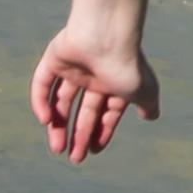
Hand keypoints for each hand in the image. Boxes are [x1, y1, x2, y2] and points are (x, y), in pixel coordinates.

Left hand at [31, 19, 156, 159]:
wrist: (106, 34)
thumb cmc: (127, 63)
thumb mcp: (145, 90)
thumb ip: (148, 104)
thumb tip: (151, 116)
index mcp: (114, 83)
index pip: (106, 112)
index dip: (101, 132)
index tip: (94, 150)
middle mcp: (93, 76)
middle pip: (83, 110)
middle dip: (80, 135)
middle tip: (74, 158)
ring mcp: (73, 67)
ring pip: (61, 101)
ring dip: (58, 125)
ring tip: (57, 148)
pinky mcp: (54, 59)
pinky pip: (42, 84)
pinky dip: (40, 103)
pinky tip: (45, 120)